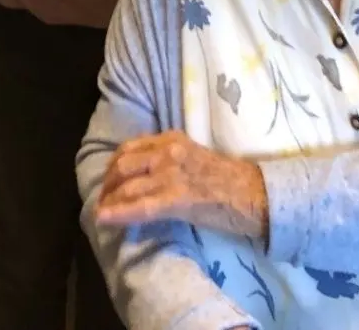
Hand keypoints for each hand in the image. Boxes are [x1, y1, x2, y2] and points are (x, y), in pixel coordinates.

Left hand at [95, 130, 267, 240]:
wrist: (256, 194)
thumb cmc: (228, 180)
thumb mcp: (193, 158)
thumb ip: (167, 160)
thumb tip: (141, 175)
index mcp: (172, 139)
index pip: (129, 148)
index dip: (113, 166)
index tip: (108, 182)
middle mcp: (168, 151)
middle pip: (123, 165)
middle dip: (108, 185)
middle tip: (103, 201)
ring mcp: (173, 173)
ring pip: (128, 186)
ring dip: (110, 202)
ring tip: (102, 214)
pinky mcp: (179, 197)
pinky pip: (141, 206)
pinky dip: (119, 213)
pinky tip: (104, 219)